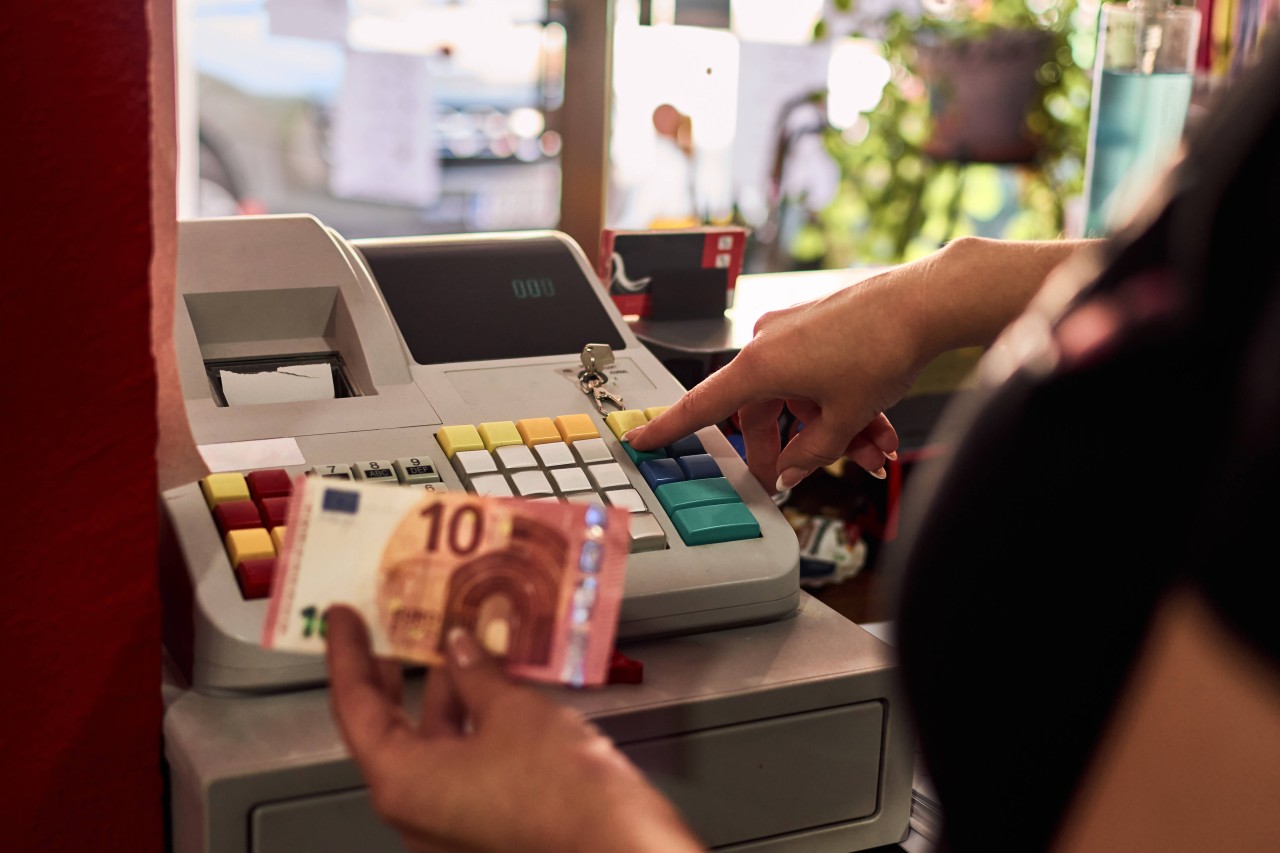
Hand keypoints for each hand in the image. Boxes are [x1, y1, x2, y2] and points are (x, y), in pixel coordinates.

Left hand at [325, 605, 703, 852]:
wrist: (619, 844)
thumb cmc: (563, 791)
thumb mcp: (513, 711)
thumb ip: (476, 675)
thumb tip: (460, 650)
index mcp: (403, 783)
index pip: (355, 707)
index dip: (347, 655)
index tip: (343, 619)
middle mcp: (416, 811)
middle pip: (386, 729)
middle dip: (391, 674)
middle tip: (389, 626)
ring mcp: (450, 822)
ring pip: (429, 746)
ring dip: (442, 694)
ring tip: (457, 642)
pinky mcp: (484, 824)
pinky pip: (461, 764)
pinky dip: (469, 723)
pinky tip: (493, 685)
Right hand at [627, 270, 920, 493]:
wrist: (925, 303)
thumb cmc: (881, 347)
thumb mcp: (844, 418)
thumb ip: (811, 454)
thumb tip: (790, 473)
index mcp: (761, 366)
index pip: (703, 406)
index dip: (670, 428)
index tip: (641, 439)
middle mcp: (770, 345)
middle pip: (763, 412)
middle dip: (790, 449)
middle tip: (795, 479)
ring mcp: (795, 335)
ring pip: (802, 399)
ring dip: (834, 432)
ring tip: (874, 452)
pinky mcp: (821, 329)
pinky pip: (820, 379)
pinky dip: (845, 406)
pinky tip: (880, 430)